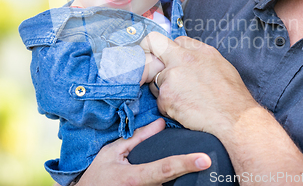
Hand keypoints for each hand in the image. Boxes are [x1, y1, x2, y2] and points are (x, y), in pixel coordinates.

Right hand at [76, 119, 211, 185]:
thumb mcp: (113, 152)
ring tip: (180, 165)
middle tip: (199, 161)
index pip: (165, 168)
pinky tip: (171, 172)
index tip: (204, 159)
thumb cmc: (98, 175)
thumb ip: (138, 138)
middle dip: (185, 169)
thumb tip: (161, 123)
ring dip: (175, 178)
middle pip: (173, 180)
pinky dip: (167, 181)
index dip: (186, 163)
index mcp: (135, 177)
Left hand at [141, 32, 256, 134]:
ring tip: (184, 99)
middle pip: (152, 45)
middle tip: (152, 68)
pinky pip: (159, 100)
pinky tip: (184, 110)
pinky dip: (168, 106)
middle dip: (151, 55)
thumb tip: (188, 56)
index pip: (174, 40)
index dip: (171, 51)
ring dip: (163, 88)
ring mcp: (172, 76)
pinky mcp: (166, 96)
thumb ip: (200, 57)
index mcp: (199, 50)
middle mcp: (183, 59)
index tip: (168, 58)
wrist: (235, 119)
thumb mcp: (221, 65)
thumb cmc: (232, 96)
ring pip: (155, 78)